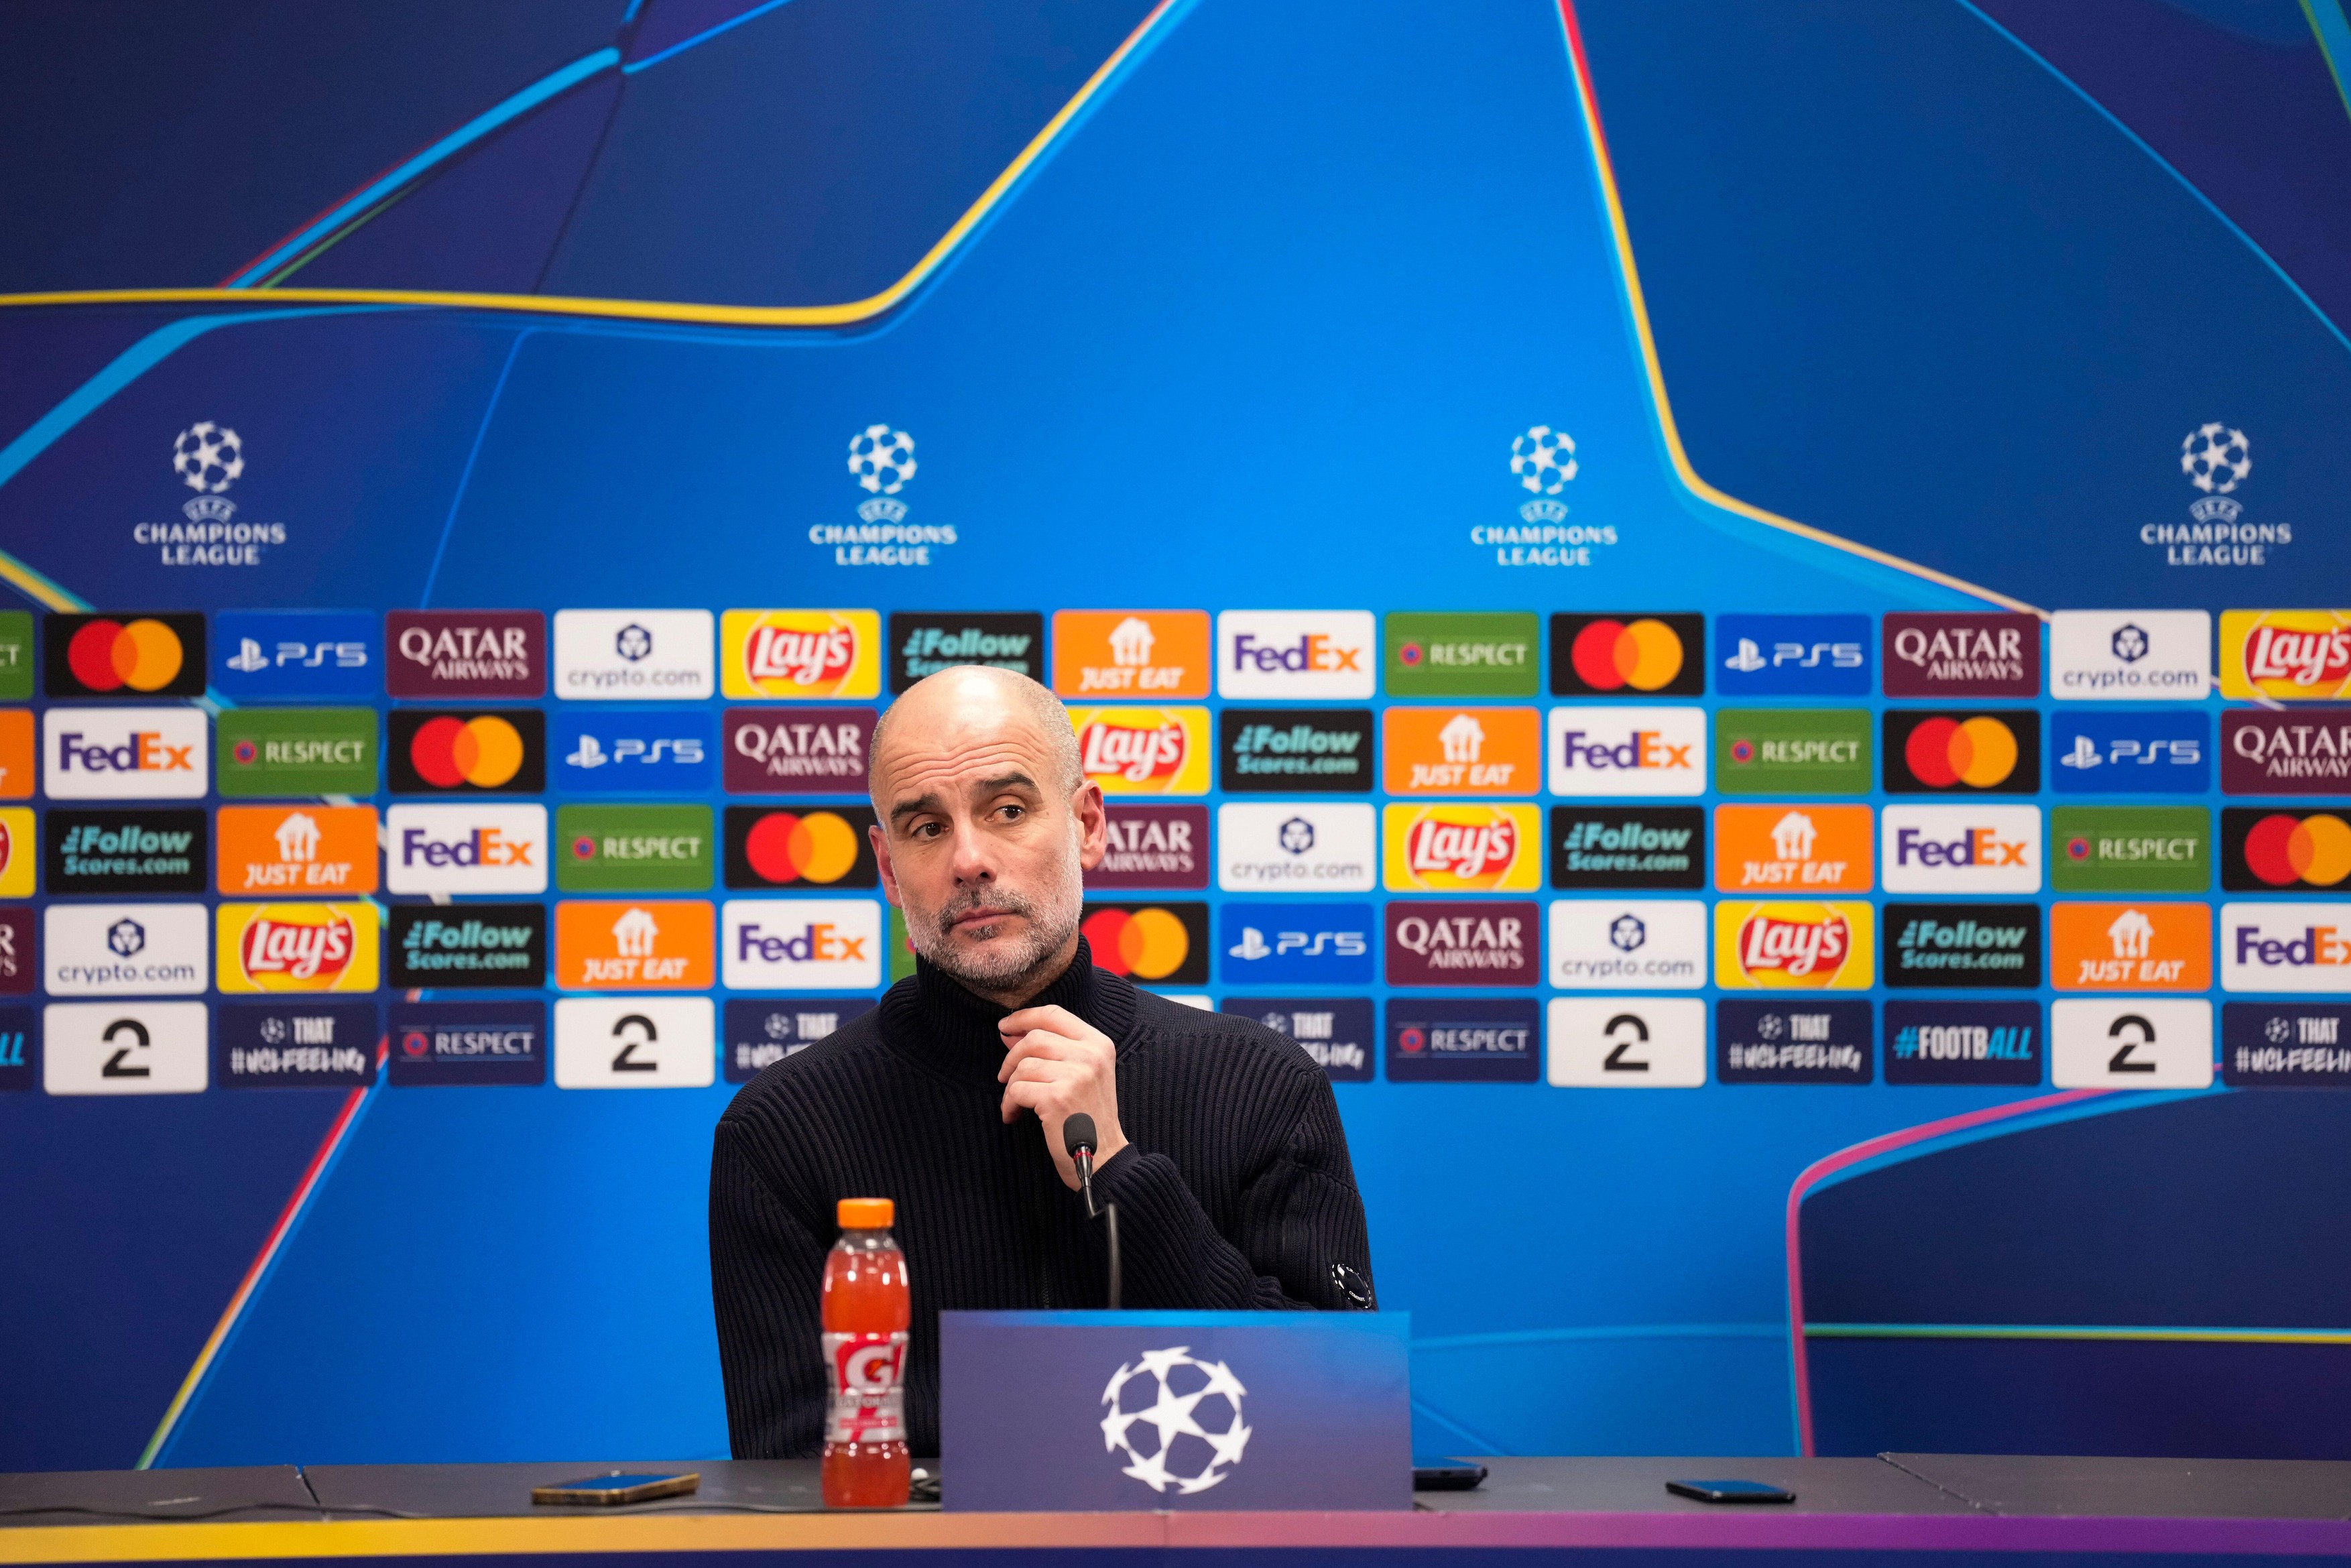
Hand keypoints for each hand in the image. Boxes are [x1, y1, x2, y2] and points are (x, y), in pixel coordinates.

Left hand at [997, 1004, 1128, 1190]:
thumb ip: (1053, 1050)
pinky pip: (1017, 1090)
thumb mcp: (1084, 1074)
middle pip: (1034, 1038)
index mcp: (1099, 1044)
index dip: (1024, 1017)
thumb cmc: (1089, 1116)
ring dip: (1010, 1085)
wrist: (1104, 1157)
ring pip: (1023, 1066)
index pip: (1054, 1014)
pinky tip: (1013, 1115)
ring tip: (1015, 1102)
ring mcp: (1075, 1075)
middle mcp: (1090, 1055)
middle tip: (1004, 1076)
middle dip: (1011, 1056)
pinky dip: (1008, 1103)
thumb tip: (1010, 1033)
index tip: (1005, 1027)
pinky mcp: (1057, 1098)